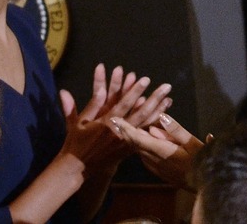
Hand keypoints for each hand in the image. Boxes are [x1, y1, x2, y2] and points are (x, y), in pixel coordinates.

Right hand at [58, 65, 172, 175]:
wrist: (78, 168)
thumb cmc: (76, 142)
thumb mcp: (79, 122)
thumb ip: (91, 104)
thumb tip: (100, 88)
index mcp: (107, 123)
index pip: (124, 104)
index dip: (135, 91)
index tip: (146, 79)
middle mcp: (120, 132)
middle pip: (141, 113)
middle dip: (155, 98)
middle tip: (166, 87)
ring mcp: (126, 142)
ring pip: (145, 125)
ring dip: (158, 111)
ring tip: (169, 99)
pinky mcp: (128, 150)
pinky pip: (144, 136)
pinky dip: (152, 126)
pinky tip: (162, 118)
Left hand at [110, 113, 204, 191]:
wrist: (208, 185)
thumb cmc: (202, 161)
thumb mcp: (192, 142)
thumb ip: (175, 130)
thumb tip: (161, 117)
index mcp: (162, 151)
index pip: (138, 138)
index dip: (125, 128)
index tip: (114, 119)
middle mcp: (155, 161)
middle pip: (136, 144)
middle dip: (129, 131)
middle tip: (122, 119)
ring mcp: (157, 169)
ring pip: (141, 151)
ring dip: (138, 140)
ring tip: (136, 127)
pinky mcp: (161, 173)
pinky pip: (147, 158)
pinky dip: (145, 148)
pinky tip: (149, 141)